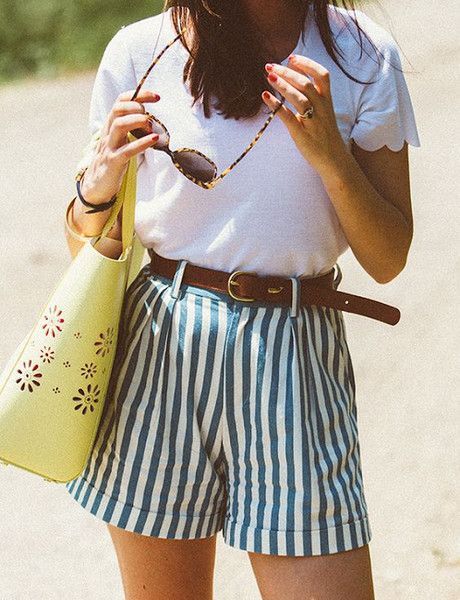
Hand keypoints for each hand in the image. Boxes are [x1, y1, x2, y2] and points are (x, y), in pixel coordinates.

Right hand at [81, 89, 160, 203]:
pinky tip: (154, 140)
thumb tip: (149, 119)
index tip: (156, 96)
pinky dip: (142, 143)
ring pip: (119, 125)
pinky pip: (128, 151)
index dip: (137, 95)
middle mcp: (108, 133)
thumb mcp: (120, 141)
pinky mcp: (114, 162)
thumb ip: (129, 129)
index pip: (120, 102)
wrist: (96, 186)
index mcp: (110, 126)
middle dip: (137, 105)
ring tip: (151, 125)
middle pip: (118, 109)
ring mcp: (110, 147)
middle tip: (151, 113)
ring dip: (137, 120)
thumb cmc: (112, 162)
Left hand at [261, 55, 348, 175]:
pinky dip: (276, 105)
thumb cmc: (325, 135)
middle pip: (306, 84)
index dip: (307, 64)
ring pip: (299, 98)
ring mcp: (312, 122)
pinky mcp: (302, 134)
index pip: (321, 75)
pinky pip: (288, 117)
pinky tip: (265, 97)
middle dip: (287, 72)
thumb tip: (292, 82)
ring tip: (269, 76)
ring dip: (283, 85)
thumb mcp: (323, 112)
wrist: (334, 160)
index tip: (291, 58)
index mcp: (327, 101)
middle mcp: (322, 109)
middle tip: (270, 66)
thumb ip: (311, 98)